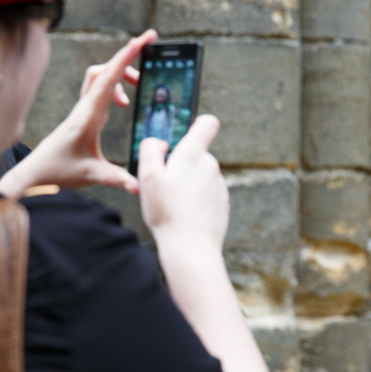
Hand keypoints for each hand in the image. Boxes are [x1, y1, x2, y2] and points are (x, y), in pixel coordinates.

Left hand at [0, 29, 155, 196]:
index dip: (125, 59)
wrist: (36, 171)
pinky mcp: (84, 113)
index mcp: (87, 117)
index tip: (141, 41)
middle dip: (127, 54)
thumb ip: (117, 180)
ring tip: (140, 82)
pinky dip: (115, 86)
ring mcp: (83, 108)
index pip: (107, 81)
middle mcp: (85, 107)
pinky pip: (100, 88)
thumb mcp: (91, 176)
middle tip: (149, 44)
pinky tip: (124, 103)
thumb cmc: (59, 171)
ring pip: (101, 75)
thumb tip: (139, 186)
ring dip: (121, 71)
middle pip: (104, 69)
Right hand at [136, 114, 226, 251]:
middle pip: (195, 155)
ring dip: (186, 185)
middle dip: (180, 165)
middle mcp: (211, 166)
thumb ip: (151, 150)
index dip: (198, 123)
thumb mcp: (148, 177)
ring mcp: (219, 185)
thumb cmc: (167, 212)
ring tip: (173, 206)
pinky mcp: (222, 203)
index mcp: (193, 155)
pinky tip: (184, 216)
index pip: (207, 124)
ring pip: (199, 177)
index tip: (186, 133)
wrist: (191, 248)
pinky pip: (205, 194)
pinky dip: (195, 201)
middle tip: (164, 187)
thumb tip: (161, 142)